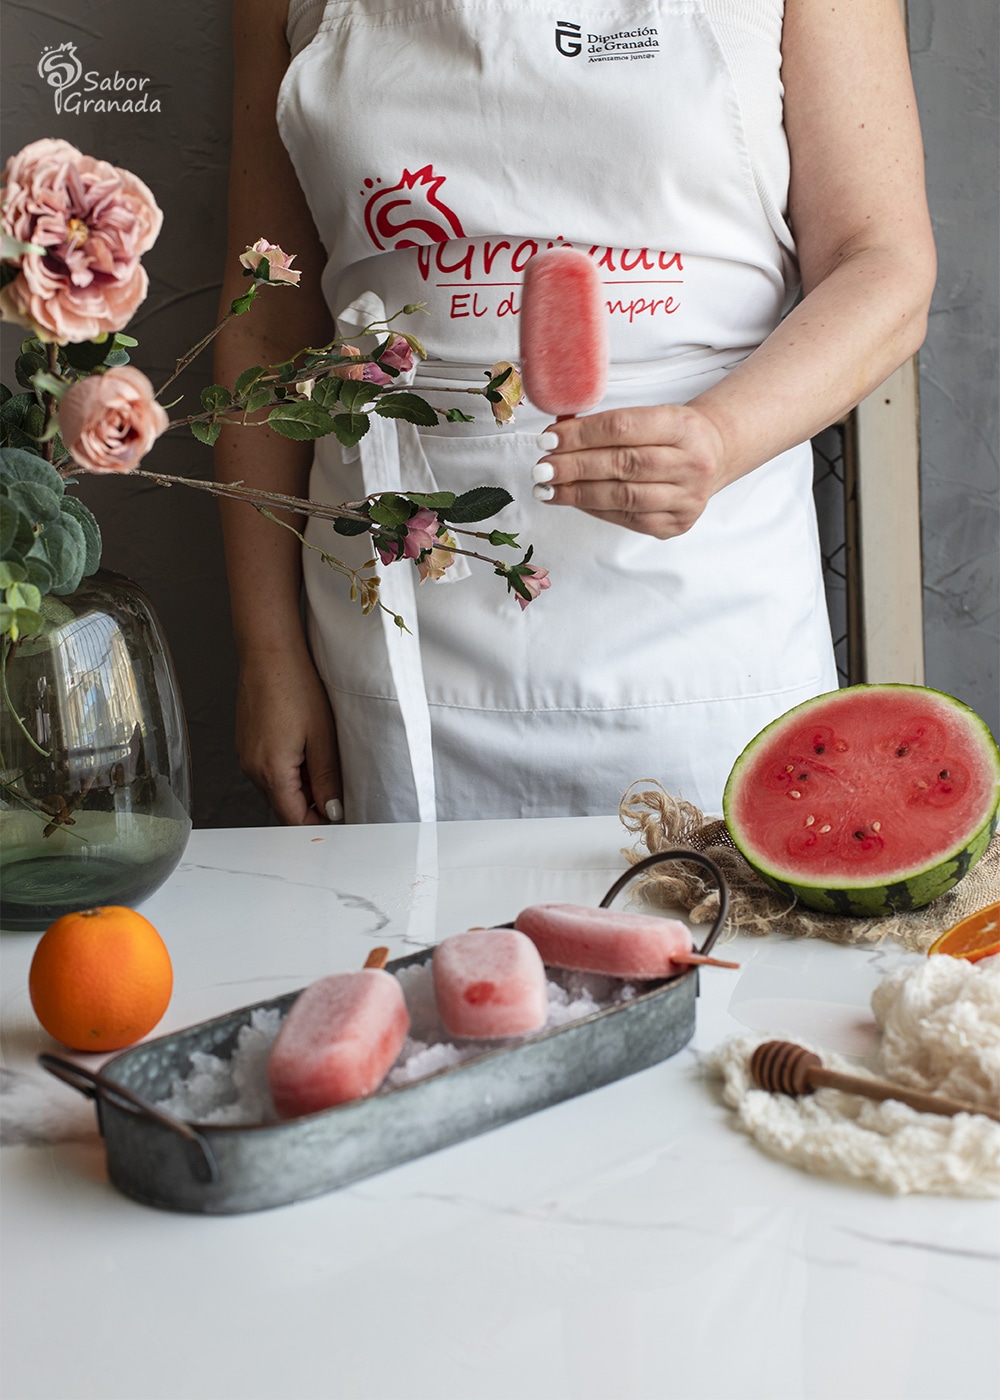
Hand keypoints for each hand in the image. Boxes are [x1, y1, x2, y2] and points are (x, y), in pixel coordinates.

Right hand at [235, 649, 341, 824]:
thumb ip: (326, 780)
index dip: (319, 824)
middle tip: (338, 791)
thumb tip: (333, 809)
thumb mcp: (322, 737)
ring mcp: (246, 757)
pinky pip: (268, 771)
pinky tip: (305, 750)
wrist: (269, 654)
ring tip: (322, 761)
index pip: (295, 819)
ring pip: (277, 790)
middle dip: (312, 807)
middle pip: (284, 807)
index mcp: (271, 771)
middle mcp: (252, 768)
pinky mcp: (247, 745)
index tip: (339, 819)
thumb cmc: (294, 686)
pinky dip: (288, 772)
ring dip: (301, 788)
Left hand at [532, 404, 726, 538]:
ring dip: (578, 493)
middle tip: (541, 468)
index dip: (581, 434)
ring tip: (547, 489)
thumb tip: (556, 437)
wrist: (713, 457)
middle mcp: (691, 463)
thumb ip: (607, 426)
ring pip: (623, 496)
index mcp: (683, 426)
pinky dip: (594, 509)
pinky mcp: (676, 524)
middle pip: (622, 464)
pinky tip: (572, 500)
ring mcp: (686, 498)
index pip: (623, 428)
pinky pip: (626, 518)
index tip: (548, 438)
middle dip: (574, 466)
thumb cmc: (672, 434)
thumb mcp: (650, 416)